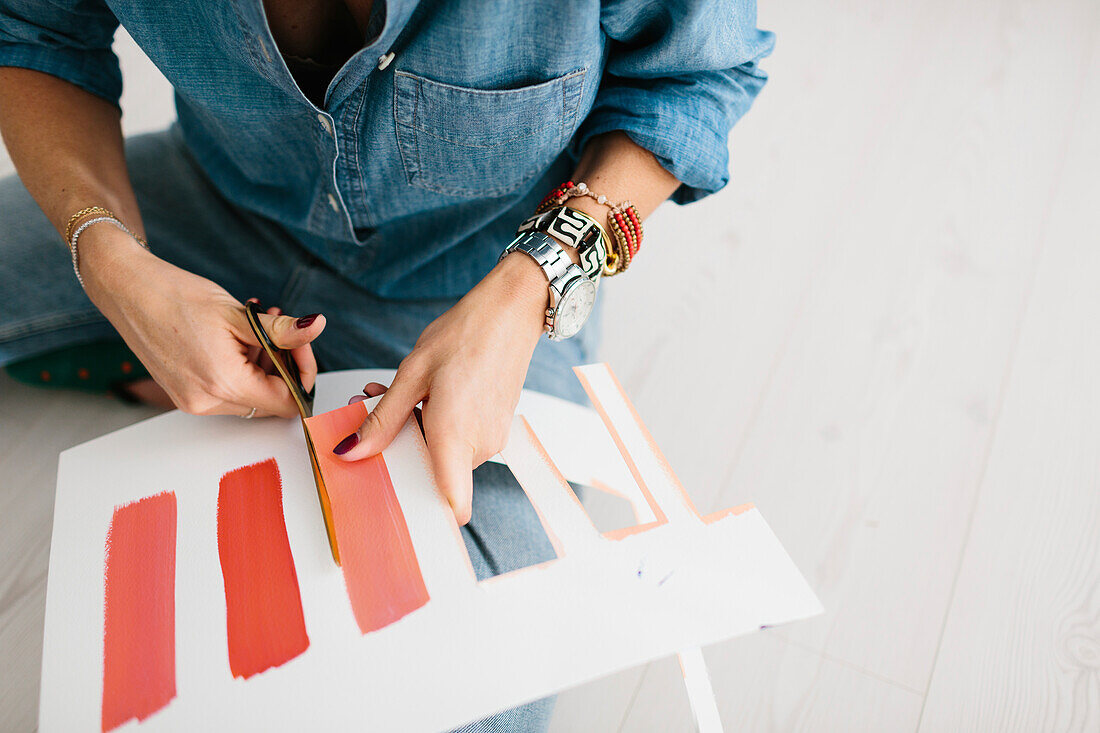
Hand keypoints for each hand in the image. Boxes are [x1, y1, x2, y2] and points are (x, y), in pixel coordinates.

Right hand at [79, 224, 325, 417]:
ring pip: (249, 395)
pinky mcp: (183, 393)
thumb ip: (282, 330)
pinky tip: (239, 337)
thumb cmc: (175, 296)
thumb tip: (316, 328)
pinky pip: (226, 390)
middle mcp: (206, 403)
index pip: (286, 402)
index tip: (301, 345)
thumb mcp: (239, 314)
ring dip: (262, 364)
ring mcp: (192, 401)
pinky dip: (240, 367)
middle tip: (281, 331)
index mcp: (223, 385)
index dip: (302, 374)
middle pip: (269, 400)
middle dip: (283, 366)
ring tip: (259, 326)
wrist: (126, 289)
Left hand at [332, 252, 550, 524]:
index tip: (393, 505)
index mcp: (456, 436)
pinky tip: (418, 392)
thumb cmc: (465, 335)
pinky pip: (458, 438)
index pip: (451, 506)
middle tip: (368, 411)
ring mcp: (491, 437)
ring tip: (389, 392)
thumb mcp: (412, 373)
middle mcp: (478, 445)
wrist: (512, 309)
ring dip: (413, 431)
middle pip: (433, 473)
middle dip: (398, 449)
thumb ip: (383, 419)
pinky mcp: (495, 425)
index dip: (425, 516)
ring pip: (443, 453)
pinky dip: (434, 423)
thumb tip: (351, 452)